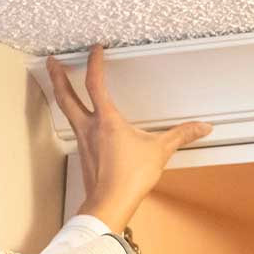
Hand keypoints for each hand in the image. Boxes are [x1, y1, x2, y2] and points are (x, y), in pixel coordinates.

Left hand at [46, 47, 212, 230]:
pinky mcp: (84, 155)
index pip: (95, 83)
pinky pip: (75, 128)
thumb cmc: (128, 178)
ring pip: (67, 111)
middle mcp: (89, 127)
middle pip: (66, 95)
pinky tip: (82, 121)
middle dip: (58, 75)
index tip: (95, 50)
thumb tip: (201, 127)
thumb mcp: (159, 151)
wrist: (109, 203)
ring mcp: (83, 141)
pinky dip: (74, 117)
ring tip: (61, 86)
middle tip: (52, 62)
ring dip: (62, 94)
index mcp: (106, 120)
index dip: (94, 63)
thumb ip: (181, 135)